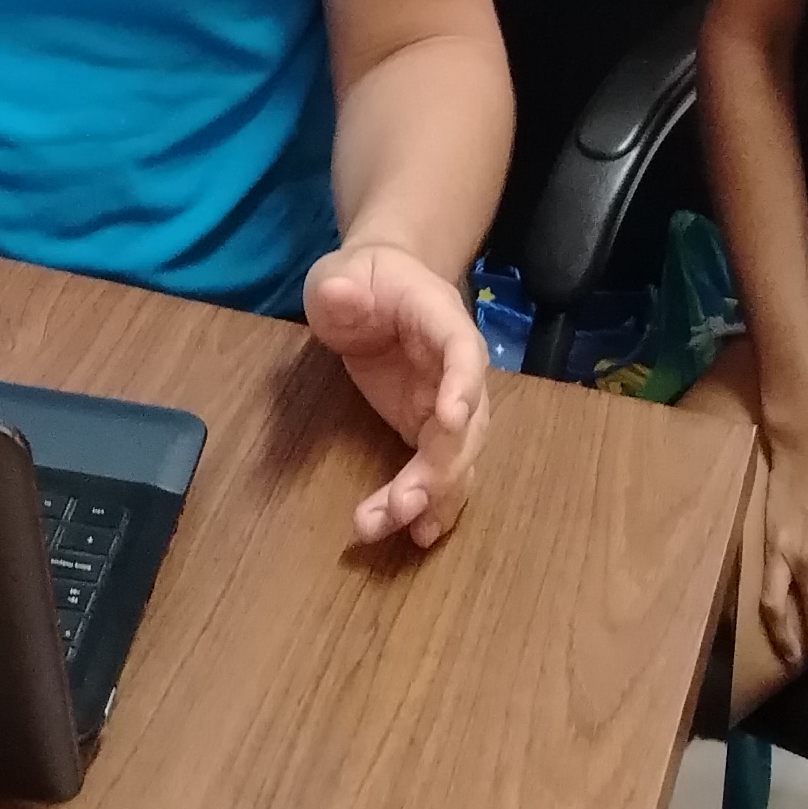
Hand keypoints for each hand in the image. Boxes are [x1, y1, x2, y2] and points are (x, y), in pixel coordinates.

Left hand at [302, 240, 492, 548]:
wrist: (379, 288)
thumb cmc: (363, 278)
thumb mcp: (341, 274)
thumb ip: (340, 288)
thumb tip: (340, 296)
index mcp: (441, 319)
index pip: (463, 351)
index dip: (461, 385)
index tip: (450, 420)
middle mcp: (458, 369)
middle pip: (467, 424)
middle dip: (440, 469)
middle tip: (404, 505)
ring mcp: (448, 405)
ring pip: (457, 459)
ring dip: (433, 498)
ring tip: (396, 528)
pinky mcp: (430, 430)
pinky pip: (443, 472)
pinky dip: (436, 504)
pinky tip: (420, 534)